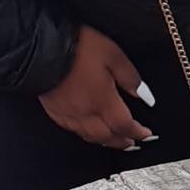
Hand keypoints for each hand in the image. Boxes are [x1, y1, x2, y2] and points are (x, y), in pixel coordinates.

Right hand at [38, 25, 153, 149]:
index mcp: (103, 101)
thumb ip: (130, 77)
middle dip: (122, 141)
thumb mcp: (113, 54)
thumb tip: (144, 96)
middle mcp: (86, 113)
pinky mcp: (54, 112)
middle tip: (132, 142)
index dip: (138, 132)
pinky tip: (88, 130)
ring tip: (114, 139)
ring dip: (105, 141)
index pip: (124, 125)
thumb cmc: (78, 48)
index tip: (146, 134)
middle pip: (107, 136)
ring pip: (89, 137)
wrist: (42, 50)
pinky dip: (86, 135)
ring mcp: (68, 115)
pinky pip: (73, 131)